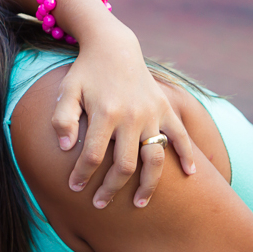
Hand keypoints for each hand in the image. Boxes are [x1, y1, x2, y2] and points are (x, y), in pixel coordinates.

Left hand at [51, 26, 195, 207]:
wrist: (114, 47)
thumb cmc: (85, 73)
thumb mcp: (67, 91)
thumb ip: (62, 118)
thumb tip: (64, 148)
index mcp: (105, 113)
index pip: (92, 156)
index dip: (82, 175)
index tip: (74, 188)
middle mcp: (131, 116)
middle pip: (124, 165)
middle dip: (110, 189)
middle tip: (99, 204)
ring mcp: (152, 114)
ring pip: (154, 159)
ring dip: (148, 185)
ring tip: (139, 204)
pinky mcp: (166, 109)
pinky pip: (181, 136)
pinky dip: (188, 155)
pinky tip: (190, 175)